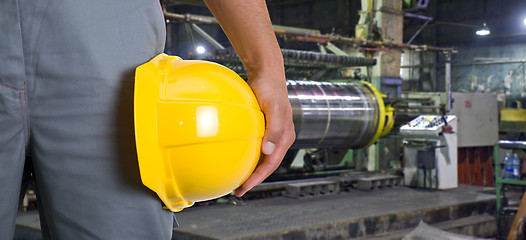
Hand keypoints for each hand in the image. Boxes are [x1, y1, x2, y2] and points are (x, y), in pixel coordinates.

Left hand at [234, 71, 294, 196]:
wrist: (267, 74)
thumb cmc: (270, 89)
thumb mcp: (273, 108)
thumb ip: (274, 130)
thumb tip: (268, 151)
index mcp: (285, 137)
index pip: (272, 163)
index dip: (259, 177)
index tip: (245, 187)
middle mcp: (280, 138)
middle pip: (268, 164)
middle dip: (255, 178)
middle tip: (239, 190)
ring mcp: (272, 133)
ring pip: (262, 157)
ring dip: (252, 169)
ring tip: (237, 179)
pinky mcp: (264, 128)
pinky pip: (256, 146)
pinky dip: (248, 155)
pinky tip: (237, 157)